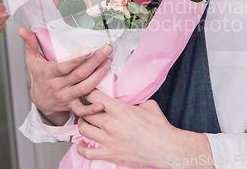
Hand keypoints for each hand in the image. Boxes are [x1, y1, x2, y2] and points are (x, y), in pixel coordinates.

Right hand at [18, 27, 111, 125]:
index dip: (76, 59)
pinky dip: (91, 109)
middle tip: (107, 49)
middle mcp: (58, 86)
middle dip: (95, 61)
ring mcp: (66, 97)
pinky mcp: (71, 106)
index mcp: (49, 73)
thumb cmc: (39, 77)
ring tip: (108, 63)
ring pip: (84, 88)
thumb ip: (30, 43)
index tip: (88, 50)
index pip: (64, 66)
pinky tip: (102, 103)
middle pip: (79, 74)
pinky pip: (81, 110)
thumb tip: (21, 29)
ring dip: (99, 76)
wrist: (39, 101)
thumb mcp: (32, 60)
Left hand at [77, 90, 213, 168]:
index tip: (88, 94)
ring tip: (85, 123)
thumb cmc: (159, 128)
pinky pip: (86, 152)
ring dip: (82, 124)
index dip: (88, 93)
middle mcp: (110, 123)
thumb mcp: (148, 105)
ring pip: (83, 129)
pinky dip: (80, 147)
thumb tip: (129, 100)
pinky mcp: (109, 154)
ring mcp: (108, 139)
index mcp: (119, 108)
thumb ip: (134, 101)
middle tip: (86, 109)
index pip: (93, 95)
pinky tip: (83, 143)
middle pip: (85, 112)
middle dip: (84, 109)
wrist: (166, 148)